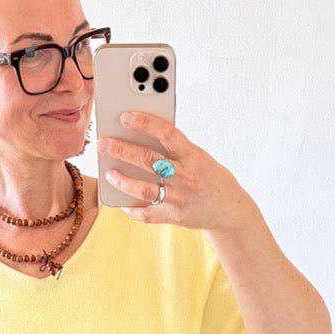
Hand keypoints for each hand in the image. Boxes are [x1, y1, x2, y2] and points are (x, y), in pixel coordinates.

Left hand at [97, 110, 247, 231]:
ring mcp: (180, 199)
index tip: (125, 116)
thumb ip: (176, 149)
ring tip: (110, 173)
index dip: (145, 123)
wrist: (231, 210)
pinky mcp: (175, 217)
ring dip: (123, 181)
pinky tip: (122, 204)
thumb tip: (143, 135)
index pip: (167, 134)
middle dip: (122, 150)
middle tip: (103, 144)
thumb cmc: (211, 177)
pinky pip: (148, 215)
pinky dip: (133, 210)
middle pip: (148, 161)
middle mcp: (186, 177)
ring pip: (144, 189)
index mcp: (193, 156)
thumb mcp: (199, 157)